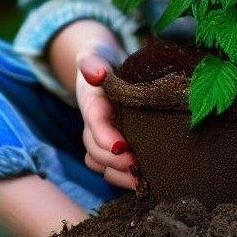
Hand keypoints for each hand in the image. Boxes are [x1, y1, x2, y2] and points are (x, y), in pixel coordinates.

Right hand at [76, 43, 136, 189]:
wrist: (107, 71)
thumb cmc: (104, 62)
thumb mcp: (96, 54)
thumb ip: (91, 61)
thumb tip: (95, 74)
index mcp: (91, 102)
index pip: (94, 121)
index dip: (104, 136)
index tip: (121, 145)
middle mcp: (94, 125)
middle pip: (95, 150)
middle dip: (113, 161)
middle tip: (138, 166)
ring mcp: (103, 139)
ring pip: (102, 165)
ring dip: (119, 175)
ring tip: (143, 180)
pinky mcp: (115, 149)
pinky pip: (113, 170)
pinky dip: (125, 178)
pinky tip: (145, 181)